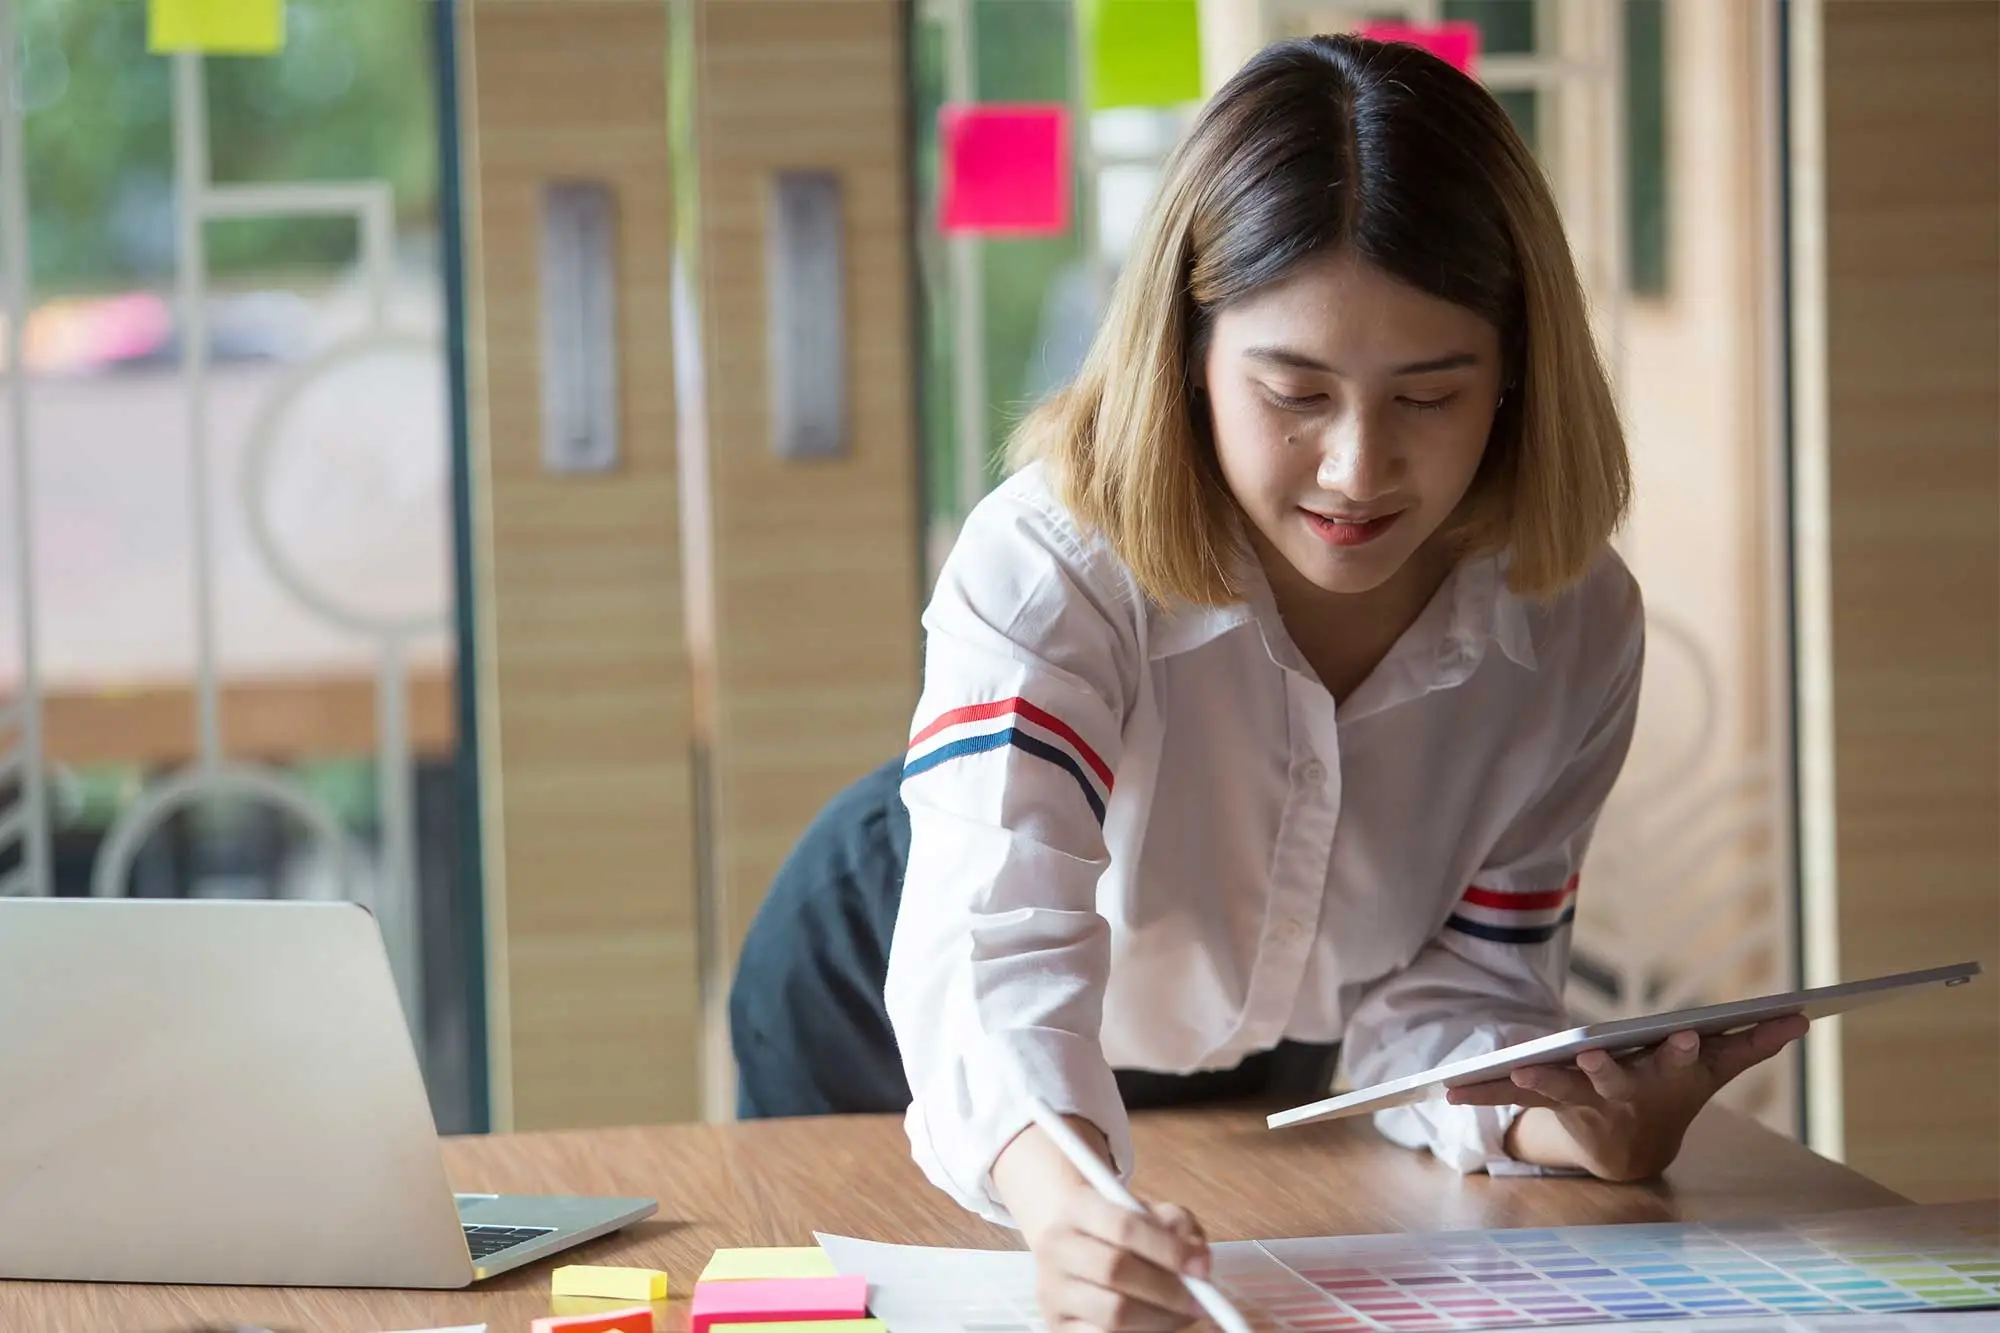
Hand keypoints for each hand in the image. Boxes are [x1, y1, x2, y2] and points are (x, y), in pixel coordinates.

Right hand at [992, 1121, 1209, 1332]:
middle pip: (1114, 1270)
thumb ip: (1176, 1225)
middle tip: (1199, 1301)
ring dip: (1159, 1319)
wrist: (1069, 1246)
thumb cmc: (1116, 1229)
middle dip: (1167, 1290)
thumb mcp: (1147, 1211)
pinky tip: (1155, 1325)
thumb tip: (1199, 1261)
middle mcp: (1055, 1247)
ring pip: (1112, 1313)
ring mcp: (1052, 1291)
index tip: (1202, 1267)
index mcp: (1077, 1207)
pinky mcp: (1057, 1327)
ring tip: (1181, 1314)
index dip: (1169, 1250)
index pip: (1124, 1227)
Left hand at [1446, 1015, 1809, 1181]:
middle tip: (1591, 1054)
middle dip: (1604, 1068)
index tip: (1680, 1036)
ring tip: (1518, 1075)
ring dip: (1535, 1085)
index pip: (1676, 1061)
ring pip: (1558, 1091)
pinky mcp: (1549, 1105)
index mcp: (1662, 1078)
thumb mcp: (1712, 1068)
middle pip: (1613, 1079)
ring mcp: (1583, 1101)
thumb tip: (1800, 1015)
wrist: (1633, 1147)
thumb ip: (1750, 1042)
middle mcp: (1622, 1093)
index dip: (1678, 1050)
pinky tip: (1447, 1091)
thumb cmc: (1674, 1091)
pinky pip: (1511, 1096)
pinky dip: (1481, 1093)